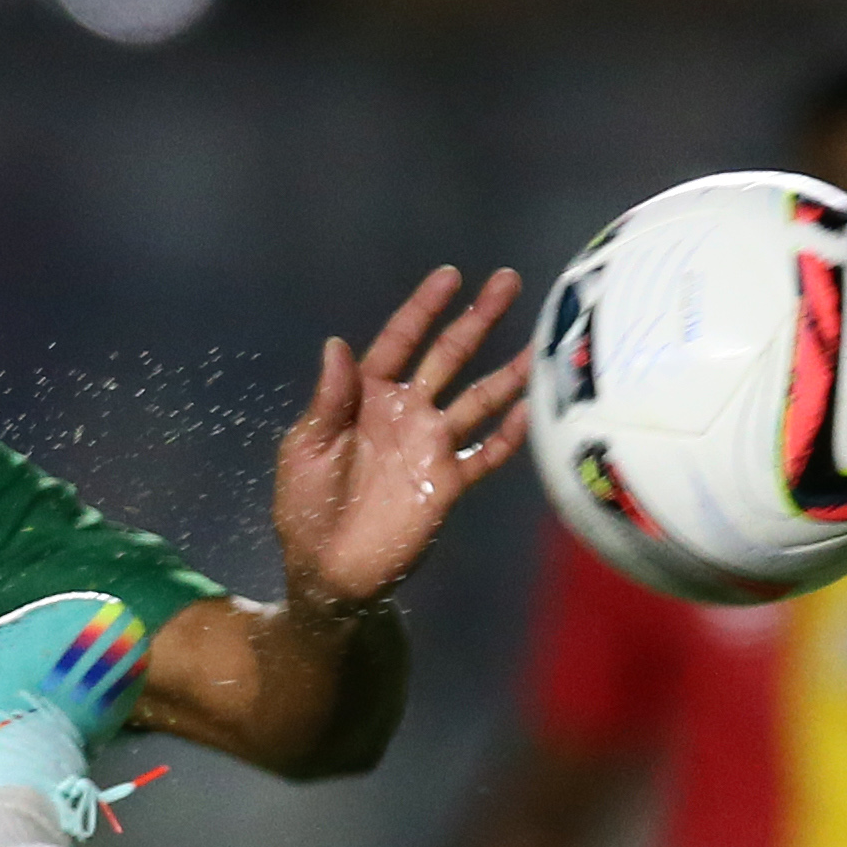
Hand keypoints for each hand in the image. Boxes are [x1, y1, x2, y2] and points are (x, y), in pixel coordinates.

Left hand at [272, 265, 533, 611]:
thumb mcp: (307, 449)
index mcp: (367, 397)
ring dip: (507, 373)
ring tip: (540, 345)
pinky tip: (530, 411)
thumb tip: (336, 344)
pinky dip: (509, 435)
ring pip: (477, 399)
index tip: (451, 276)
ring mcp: (431, 445)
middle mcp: (406, 412)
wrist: (327, 571)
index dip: (423, 308)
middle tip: (508, 282)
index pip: (400, 342)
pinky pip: (485, 453)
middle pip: (448, 356)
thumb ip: (329, 400)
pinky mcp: (448, 482)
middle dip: (477, 320)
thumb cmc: (306, 507)